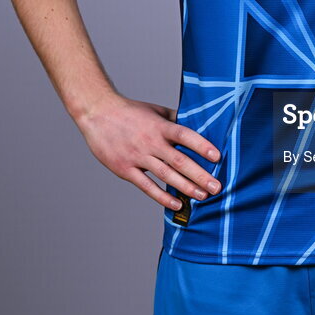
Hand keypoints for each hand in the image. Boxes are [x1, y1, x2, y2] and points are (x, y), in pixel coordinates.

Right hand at [75, 93, 221, 210]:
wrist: (97, 114)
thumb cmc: (130, 111)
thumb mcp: (155, 110)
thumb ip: (174, 119)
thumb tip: (197, 123)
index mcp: (159, 126)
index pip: (185, 135)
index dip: (201, 145)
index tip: (217, 156)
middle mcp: (150, 142)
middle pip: (179, 160)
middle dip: (200, 174)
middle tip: (217, 186)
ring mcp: (137, 156)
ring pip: (166, 175)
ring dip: (186, 187)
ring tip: (203, 196)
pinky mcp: (125, 169)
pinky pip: (146, 186)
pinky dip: (162, 196)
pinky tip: (177, 204)